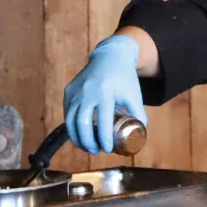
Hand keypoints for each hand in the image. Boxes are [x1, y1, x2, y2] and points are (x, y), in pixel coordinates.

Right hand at [63, 35, 146, 154]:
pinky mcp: (69, 90)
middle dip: (87, 142)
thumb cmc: (124, 78)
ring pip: (70, 120)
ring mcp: (76, 91)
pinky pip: (68, 113)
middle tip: (95, 151)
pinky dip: (72, 127)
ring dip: (77, 138)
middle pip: (82, 124)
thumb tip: (139, 136)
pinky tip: (79, 135)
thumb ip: (138, 115)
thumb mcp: (134, 95)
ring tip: (86, 147)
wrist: (110, 56)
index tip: (107, 149)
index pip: (102, 121)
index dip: (104, 138)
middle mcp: (88, 91)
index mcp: (105, 92)